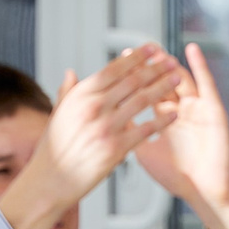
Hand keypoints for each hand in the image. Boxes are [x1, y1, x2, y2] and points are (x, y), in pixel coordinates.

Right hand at [0, 46, 183, 228]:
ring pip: (142, 100)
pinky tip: (174, 114)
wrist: (51, 180)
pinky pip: (145, 129)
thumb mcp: (57, 115)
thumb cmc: (54, 148)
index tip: (151, 48)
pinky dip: (162, 120)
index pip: (114, 69)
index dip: (135, 57)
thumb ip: (67, 92)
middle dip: (156, 68)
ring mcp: (106, 127)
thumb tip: (71, 72)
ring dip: (163, 87)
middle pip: (132, 80)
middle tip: (171, 61)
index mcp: (81, 95)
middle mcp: (94, 107)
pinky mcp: (116, 148)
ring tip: (177, 80)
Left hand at [131, 44, 228, 228]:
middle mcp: (182, 109)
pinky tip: (191, 50)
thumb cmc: (176, 176)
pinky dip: (200, 66)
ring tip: (157, 50)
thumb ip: (129, 130)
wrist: (203, 192)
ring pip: (181, 78)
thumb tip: (106, 116)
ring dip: (168, 63)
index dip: (133, 76)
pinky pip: (207, 85)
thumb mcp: (143, 150)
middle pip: (162, 81)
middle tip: (136, 50)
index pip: (146, 90)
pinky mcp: (214, 111)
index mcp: (165, 117)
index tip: (119, 61)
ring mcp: (198, 108)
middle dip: (148, 65)